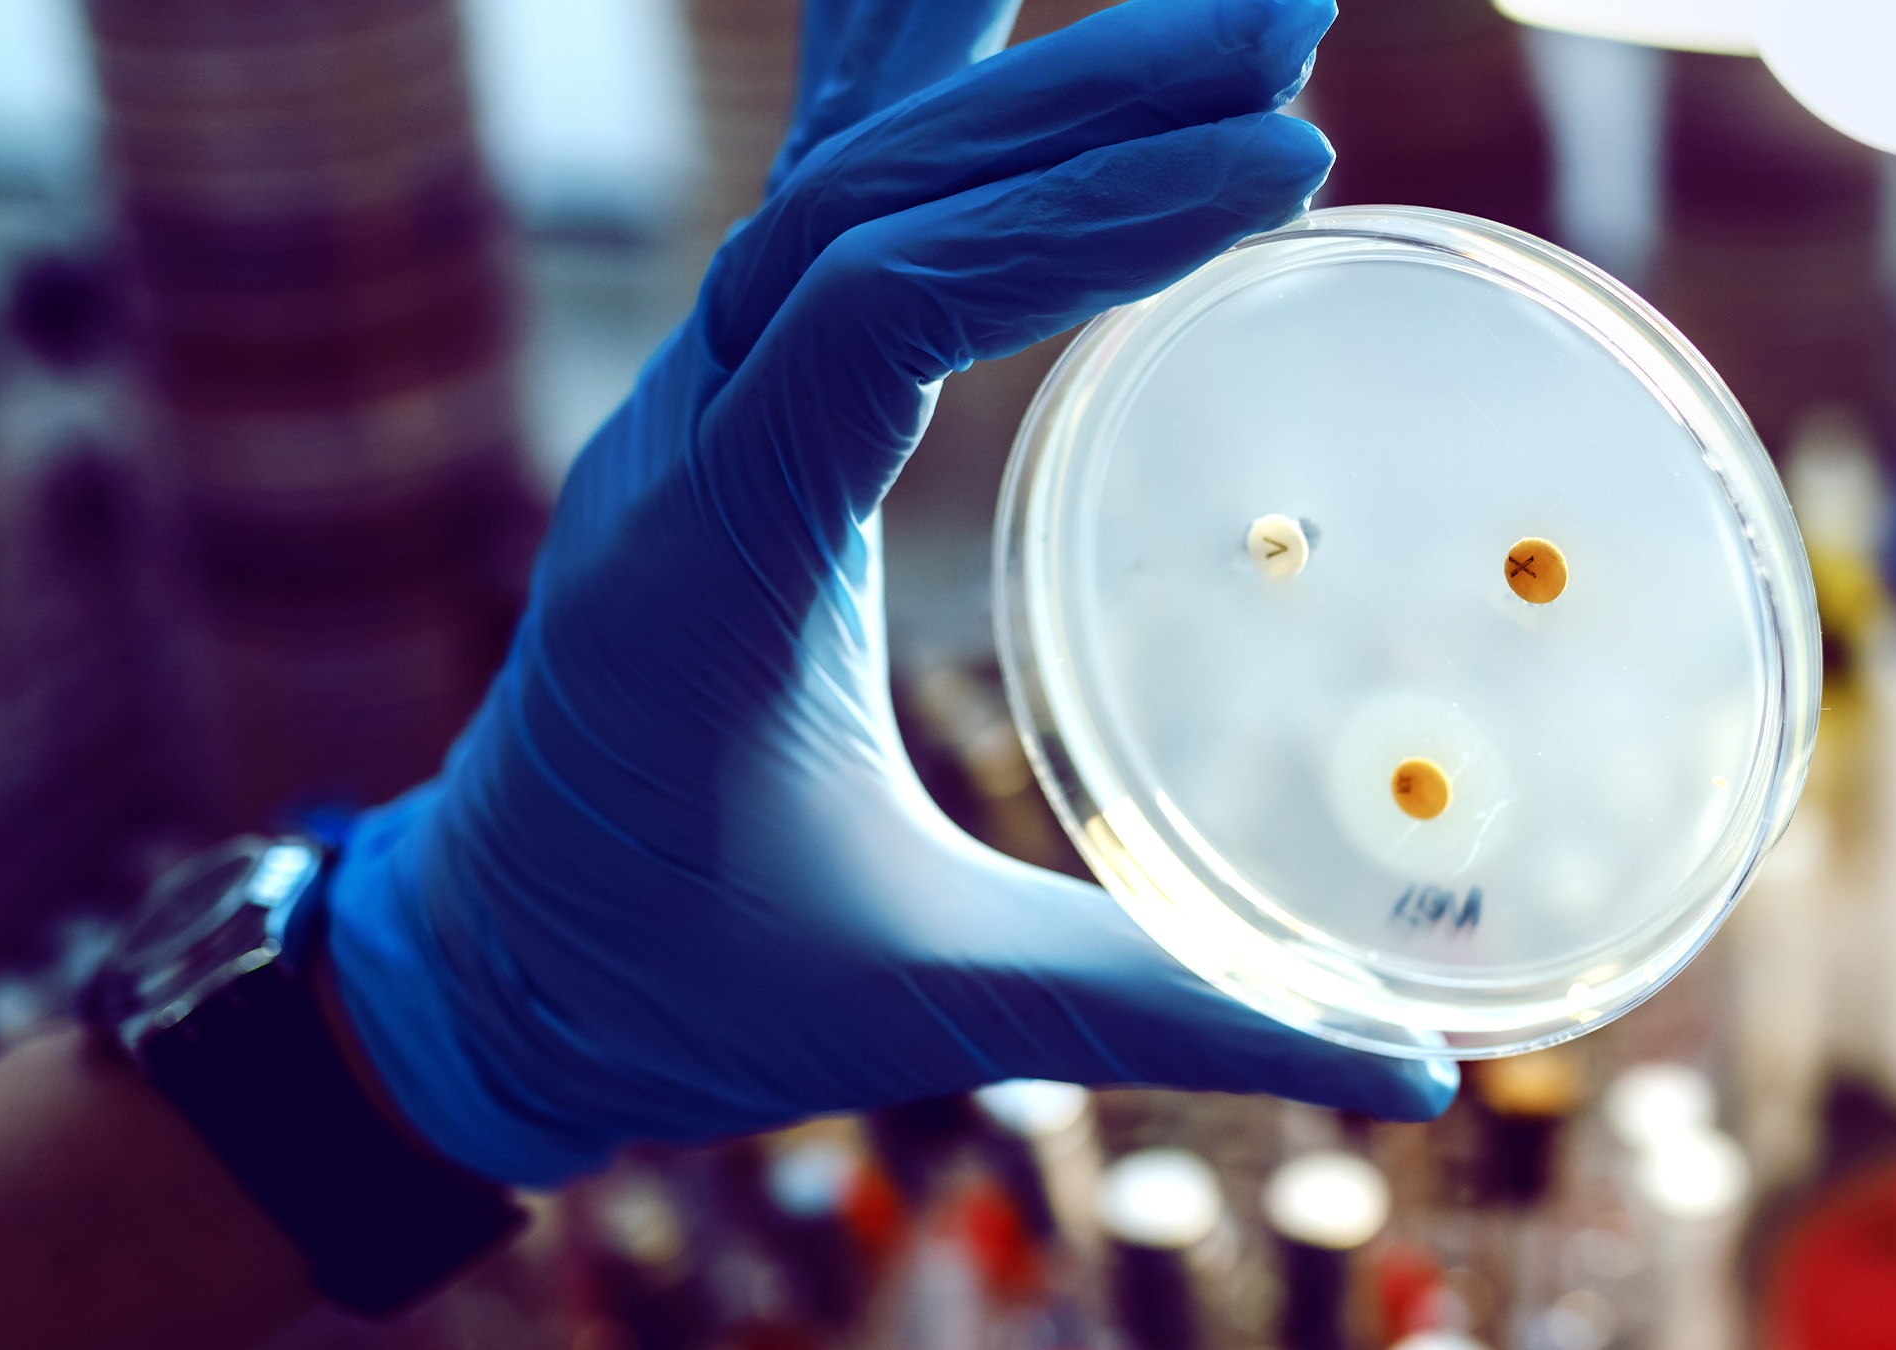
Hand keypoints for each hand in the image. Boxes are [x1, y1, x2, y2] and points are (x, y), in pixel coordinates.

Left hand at [325, 0, 1454, 1186]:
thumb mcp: (919, 998)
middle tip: (1293, 10)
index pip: (881, 319)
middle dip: (1086, 93)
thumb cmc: (678, 990)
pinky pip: (817, 203)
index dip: (1080, 227)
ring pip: (840, 172)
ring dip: (1025, 71)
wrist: (479, 963)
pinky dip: (916, 81)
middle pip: (868, 196)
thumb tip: (1416, 1077)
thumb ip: (1160, 1013)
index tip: (1286, 170)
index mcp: (709, 571)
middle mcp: (678, 442)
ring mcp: (686, 404)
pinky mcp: (717, 401)